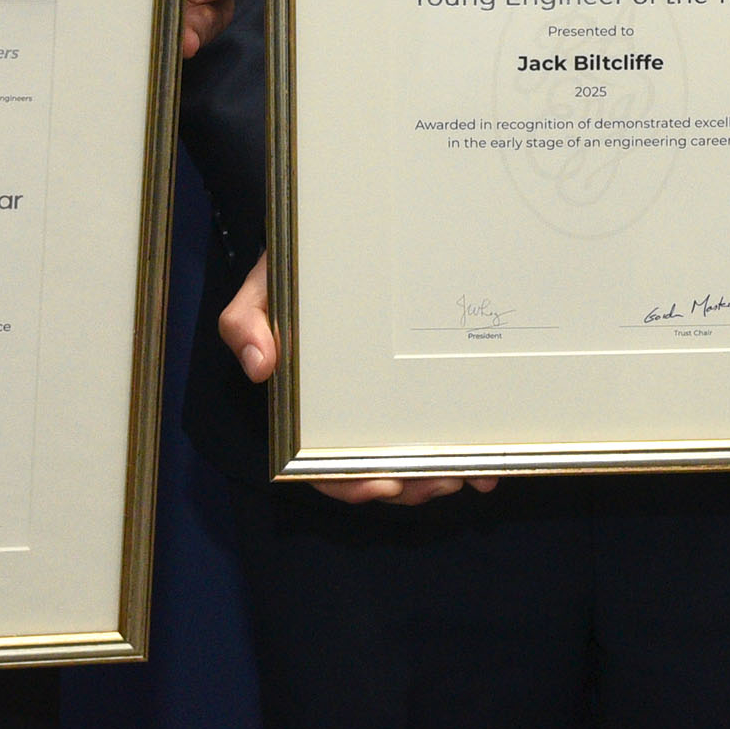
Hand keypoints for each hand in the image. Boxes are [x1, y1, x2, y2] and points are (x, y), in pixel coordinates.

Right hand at [216, 255, 496, 506]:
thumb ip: (244, 323)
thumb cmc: (294, 273)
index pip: (322, 463)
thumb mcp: (263, 290)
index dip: (350, 484)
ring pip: (410, 460)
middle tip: (440, 482)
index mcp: (310, 407)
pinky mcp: (419, 385)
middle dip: (409, 487)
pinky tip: (485, 458)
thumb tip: (259, 366)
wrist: (332, 241)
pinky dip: (461, 450)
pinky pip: (438, 428)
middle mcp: (349, 413)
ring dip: (438, 476)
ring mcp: (387, 403)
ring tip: (470, 475)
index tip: (383, 486)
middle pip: (376, 472)